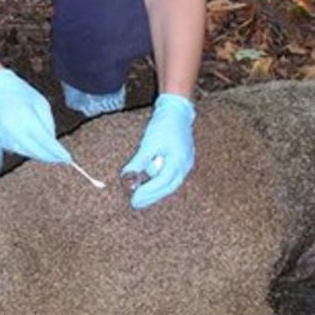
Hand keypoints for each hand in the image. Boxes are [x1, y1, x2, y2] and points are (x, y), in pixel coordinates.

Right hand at [0, 68, 70, 163]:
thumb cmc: (20, 93)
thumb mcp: (41, 103)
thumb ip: (48, 124)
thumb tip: (52, 144)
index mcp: (25, 118)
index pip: (45, 141)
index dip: (57, 152)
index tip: (67, 158)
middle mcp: (13, 129)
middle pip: (35, 151)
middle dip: (49, 157)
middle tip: (61, 159)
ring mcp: (3, 136)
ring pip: (25, 152)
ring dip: (37, 154)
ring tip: (47, 152)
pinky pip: (14, 149)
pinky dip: (25, 149)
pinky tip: (31, 145)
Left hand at [120, 93, 194, 208]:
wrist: (177, 110)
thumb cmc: (164, 124)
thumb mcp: (149, 143)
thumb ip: (140, 161)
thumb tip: (127, 176)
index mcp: (178, 162)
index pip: (161, 183)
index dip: (147, 193)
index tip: (133, 200)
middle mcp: (185, 166)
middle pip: (167, 187)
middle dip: (151, 196)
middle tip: (136, 203)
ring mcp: (186, 163)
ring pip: (171, 183)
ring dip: (156, 190)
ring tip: (141, 195)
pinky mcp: (184, 160)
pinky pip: (172, 176)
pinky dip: (161, 181)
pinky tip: (151, 183)